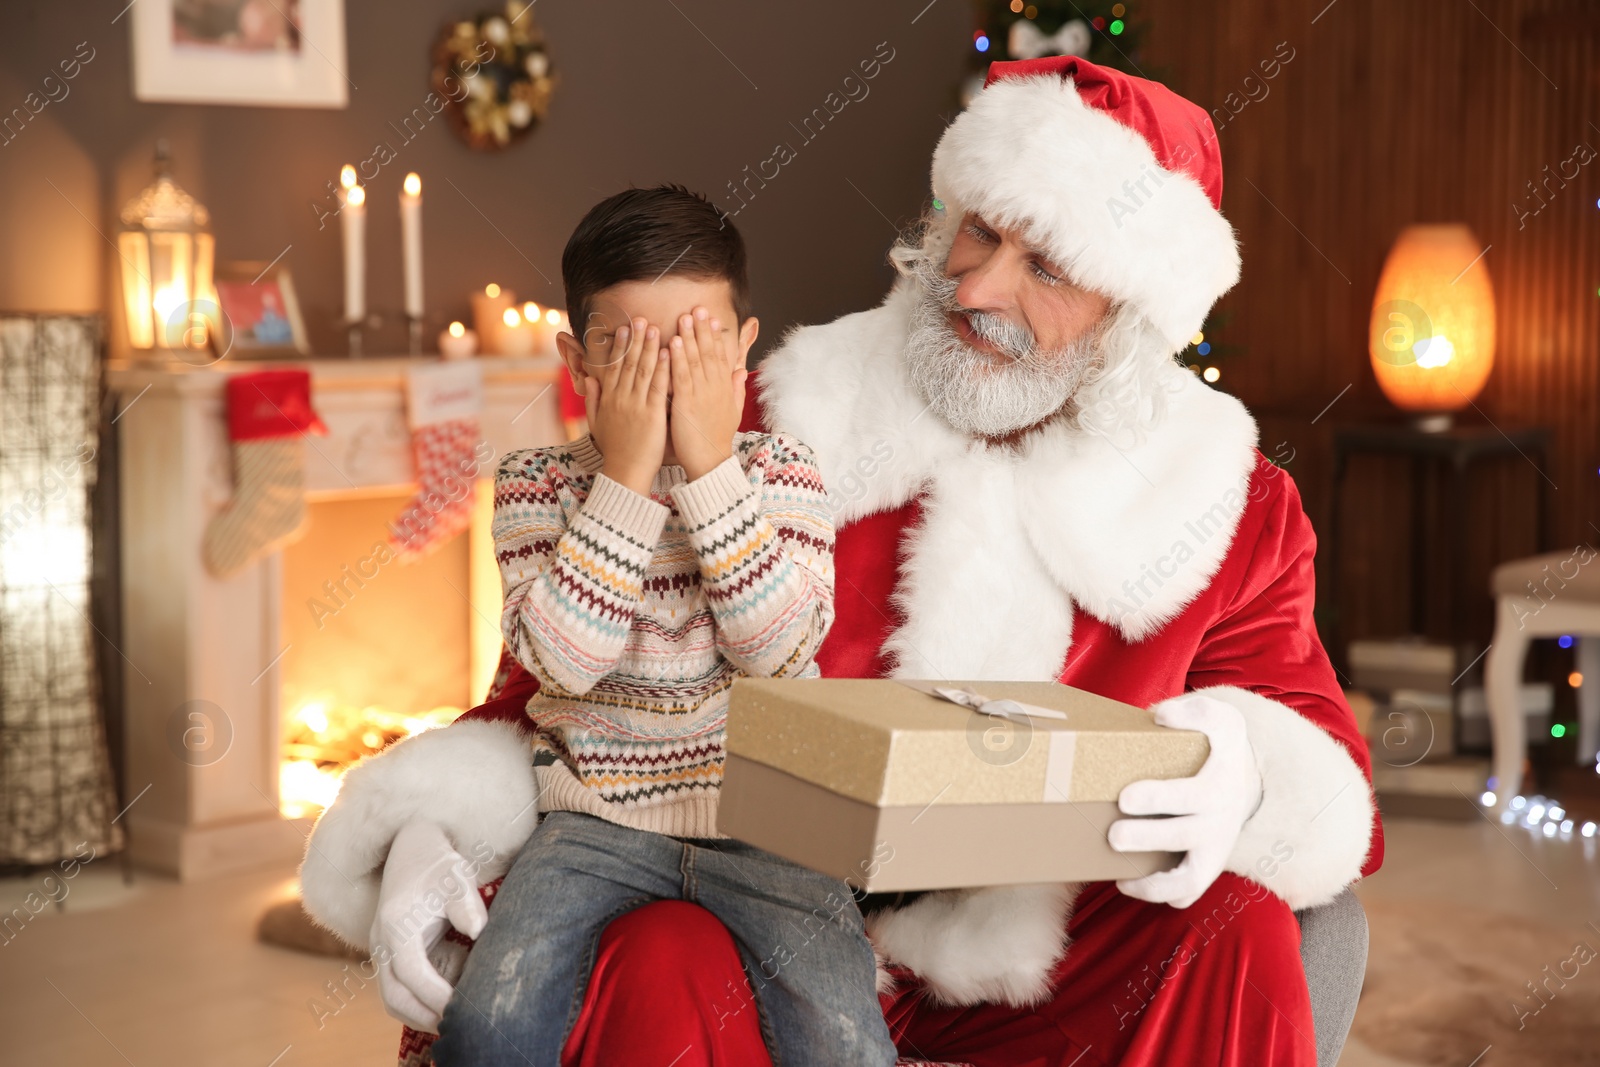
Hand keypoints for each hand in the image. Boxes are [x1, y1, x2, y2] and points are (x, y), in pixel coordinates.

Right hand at [369, 820, 488, 1032]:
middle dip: (425, 1015)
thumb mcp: (456, 876)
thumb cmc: (438, 862)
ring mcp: (382, 949)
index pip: (410, 973)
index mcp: (396, 925)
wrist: (412, 846)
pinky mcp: (390, 952)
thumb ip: (466, 903)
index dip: (435, 994)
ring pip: (392, 996)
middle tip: (460, 1026)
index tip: (463, 1007)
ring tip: (455, 1018)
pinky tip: (450, 996)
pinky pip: (399, 987)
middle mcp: (381, 941)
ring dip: (420, 1013)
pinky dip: (420, 999)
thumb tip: (478, 929)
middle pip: (394, 996)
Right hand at [585, 316, 668, 494]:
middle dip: (635, 339)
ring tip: (653, 327)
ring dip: (648, 347)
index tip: (625, 328)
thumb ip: (593, 400)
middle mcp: (620, 398)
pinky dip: (662, 368)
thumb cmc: (614, 450)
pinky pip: (657, 387)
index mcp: (609, 399)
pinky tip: (667, 352)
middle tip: (640, 319)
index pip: (614, 367)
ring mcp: (635, 405)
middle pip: (628, 363)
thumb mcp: (597, 424)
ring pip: (642, 370)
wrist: (624, 472)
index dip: (620, 346)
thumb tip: (589, 380)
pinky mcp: (651, 415)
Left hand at [668, 307, 746, 480]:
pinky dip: (677, 359)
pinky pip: (681, 377)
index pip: (720, 356)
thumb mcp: (732, 411)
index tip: (711, 318)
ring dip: (689, 338)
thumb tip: (740, 371)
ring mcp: (701, 395)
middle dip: (702, 330)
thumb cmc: (716, 439)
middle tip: (697, 308)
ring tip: (685, 318)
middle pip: (709, 353)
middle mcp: (714, 388)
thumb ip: (735, 389)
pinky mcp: (687, 404)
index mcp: (724, 389)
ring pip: (695, 360)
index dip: (715, 336)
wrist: (709, 462)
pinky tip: (672, 343)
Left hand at [1108, 692, 1262, 908]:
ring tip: (1120, 875)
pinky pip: (1187, 892)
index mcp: (1218, 782)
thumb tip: (1161, 716)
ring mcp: (1213, 848)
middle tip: (1113, 835)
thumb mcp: (1217, 717)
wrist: (1242, 777)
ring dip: (1154, 884)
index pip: (1191, 795)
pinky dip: (1160, 895)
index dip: (1159, 798)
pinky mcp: (1206, 866)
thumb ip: (1193, 710)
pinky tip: (1126, 882)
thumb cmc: (1217, 744)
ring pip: (1190, 879)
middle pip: (1184, 836)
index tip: (1125, 797)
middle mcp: (1219, 820)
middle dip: (1147, 838)